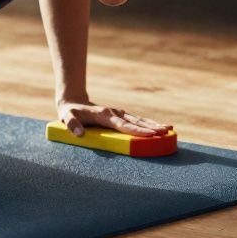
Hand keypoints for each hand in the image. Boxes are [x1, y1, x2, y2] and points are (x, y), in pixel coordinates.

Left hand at [57, 97, 172, 137]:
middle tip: (166, 133)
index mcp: (104, 115)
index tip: (151, 135)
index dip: (137, 131)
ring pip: (140, 120)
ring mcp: (119, 113)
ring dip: (154, 125)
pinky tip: (162, 128)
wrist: (73, 102)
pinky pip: (138, 120)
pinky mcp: (121, 115)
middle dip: (151, 128)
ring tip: (170, 130)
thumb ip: (71, 125)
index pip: (123, 125)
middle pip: (136, 122)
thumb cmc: (70, 113)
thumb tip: (79, 134)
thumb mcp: (66, 117)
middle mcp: (115, 113)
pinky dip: (150, 124)